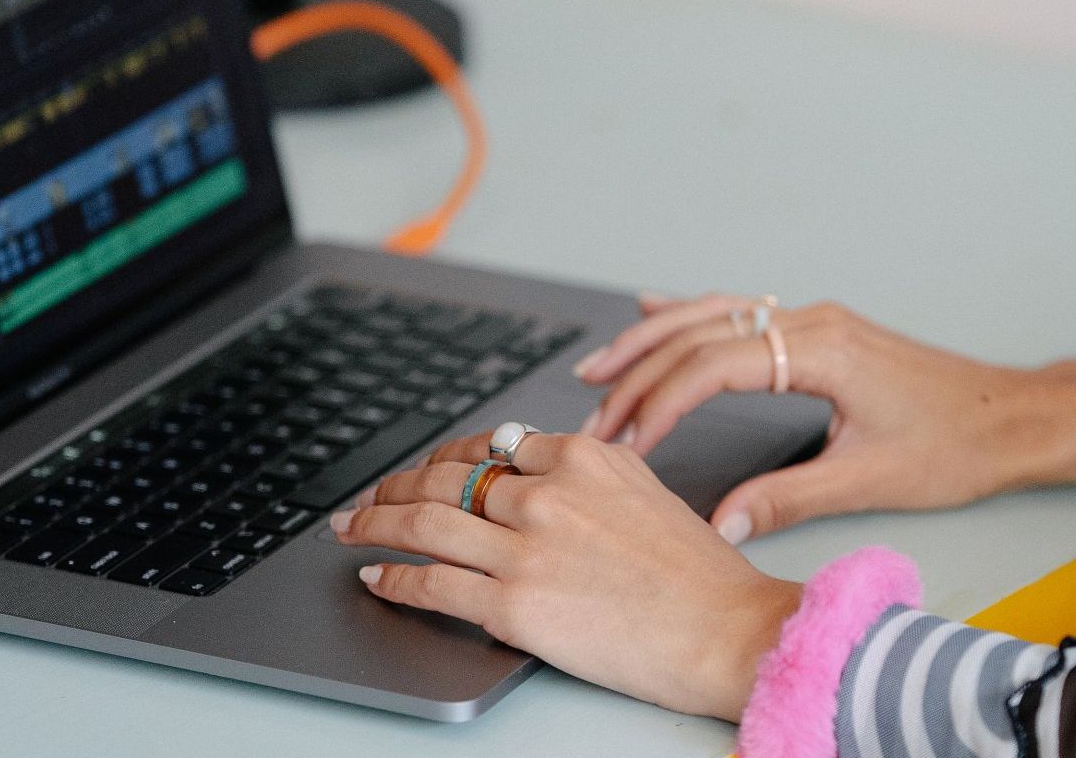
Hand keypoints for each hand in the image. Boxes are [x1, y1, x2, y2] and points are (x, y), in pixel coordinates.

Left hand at [332, 430, 803, 720]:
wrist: (724, 628)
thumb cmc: (697, 572)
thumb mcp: (643, 488)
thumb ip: (587, 472)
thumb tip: (538, 469)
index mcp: (578, 456)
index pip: (488, 446)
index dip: (445, 459)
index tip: (425, 469)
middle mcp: (545, 493)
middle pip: (444, 476)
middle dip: (394, 484)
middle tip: (368, 496)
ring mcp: (524, 549)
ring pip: (424, 522)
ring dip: (374, 522)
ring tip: (351, 527)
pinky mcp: (513, 606)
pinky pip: (431, 584)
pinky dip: (393, 578)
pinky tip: (376, 576)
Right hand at [575, 294, 1075, 541]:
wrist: (1013, 418)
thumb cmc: (956, 446)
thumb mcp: (871, 481)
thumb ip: (788, 498)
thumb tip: (721, 524)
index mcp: (821, 350)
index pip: (714, 367)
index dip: (660, 403)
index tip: (627, 442)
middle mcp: (810, 322)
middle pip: (700, 334)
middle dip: (638, 374)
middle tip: (591, 416)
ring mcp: (813, 320)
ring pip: (712, 316)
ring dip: (651, 342)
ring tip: (598, 370)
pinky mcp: (817, 331)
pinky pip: (738, 312)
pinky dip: (689, 318)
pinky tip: (654, 313)